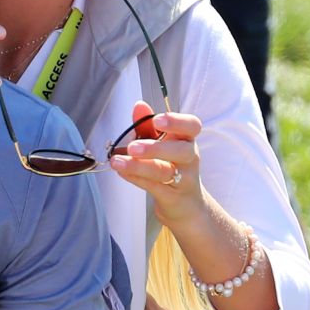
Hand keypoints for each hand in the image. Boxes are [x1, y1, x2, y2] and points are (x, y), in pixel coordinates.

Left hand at [111, 102, 205, 227]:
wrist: (185, 204)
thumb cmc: (171, 166)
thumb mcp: (161, 142)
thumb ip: (148, 124)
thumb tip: (139, 105)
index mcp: (187, 140)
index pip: (192, 126)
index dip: (177, 122)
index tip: (157, 120)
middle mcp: (189, 158)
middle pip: (180, 151)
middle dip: (156, 148)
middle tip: (133, 147)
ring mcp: (183, 179)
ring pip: (164, 172)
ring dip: (138, 166)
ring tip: (117, 161)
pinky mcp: (172, 197)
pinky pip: (154, 187)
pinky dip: (136, 178)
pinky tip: (122, 171)